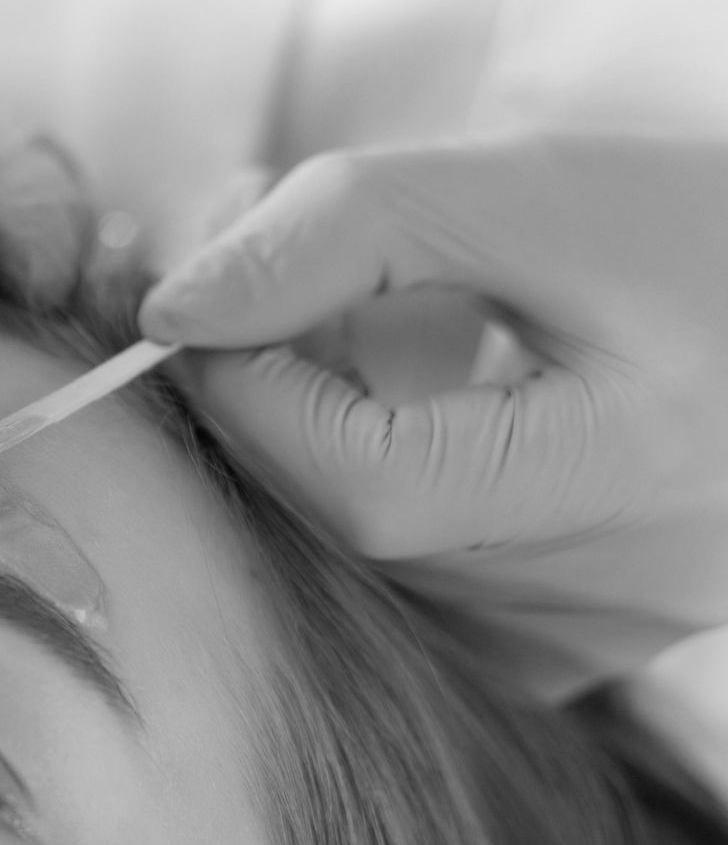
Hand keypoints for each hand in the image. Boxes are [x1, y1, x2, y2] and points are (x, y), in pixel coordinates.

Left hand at [137, 131, 727, 697]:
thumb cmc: (706, 239)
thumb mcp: (533, 190)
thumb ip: (344, 230)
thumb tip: (170, 312)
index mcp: (626, 478)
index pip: (356, 482)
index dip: (251, 392)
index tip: (205, 300)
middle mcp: (600, 600)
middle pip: (335, 525)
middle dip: (263, 396)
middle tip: (258, 281)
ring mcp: (573, 644)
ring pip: (350, 556)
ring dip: (311, 434)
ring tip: (381, 327)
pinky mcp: (552, 654)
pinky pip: (397, 581)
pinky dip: (365, 484)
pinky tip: (424, 409)